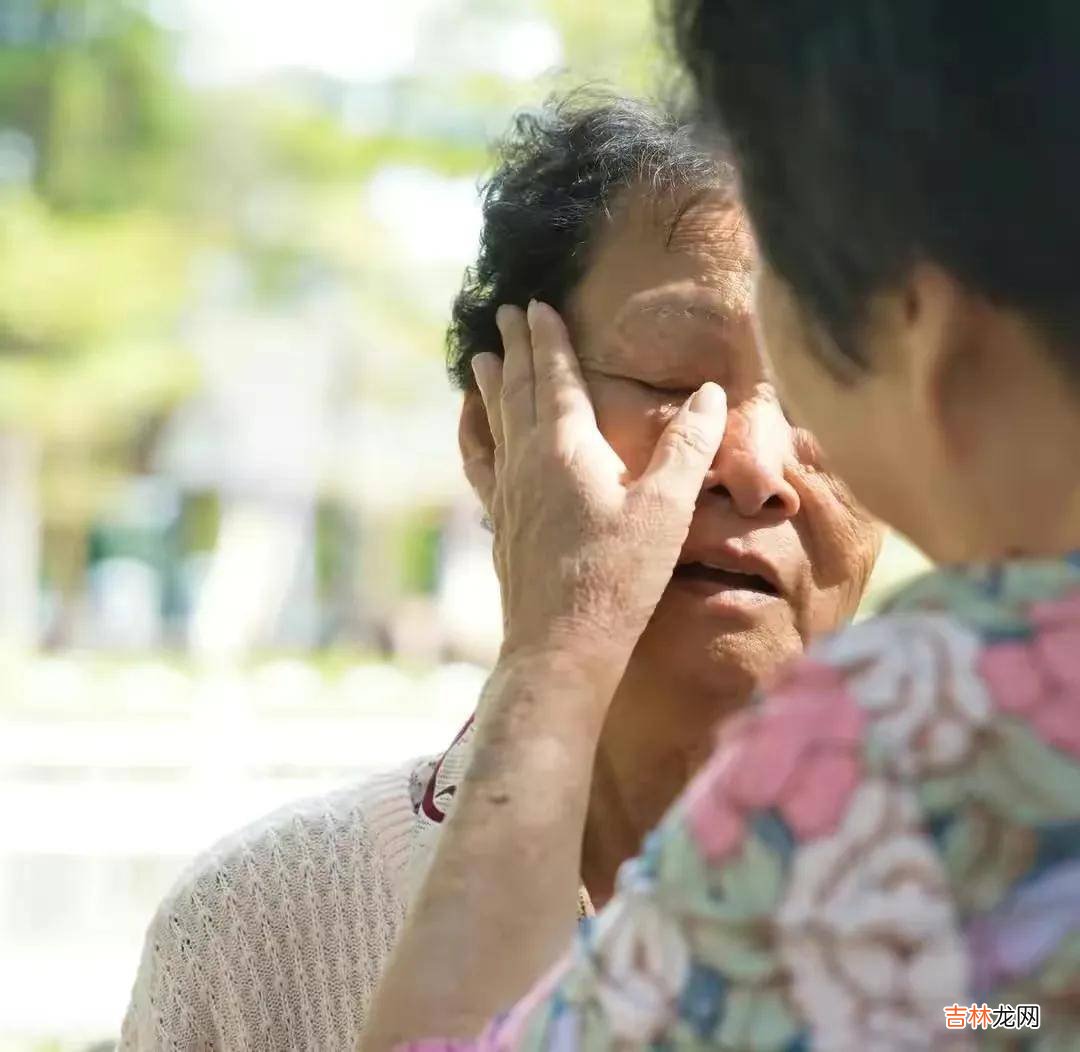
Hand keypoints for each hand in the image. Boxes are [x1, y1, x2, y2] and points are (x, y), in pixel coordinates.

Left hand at [472, 300, 726, 686]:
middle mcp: (527, 462)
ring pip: (494, 423)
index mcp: (566, 448)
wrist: (562, 646)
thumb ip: (688, 446)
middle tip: (504, 313)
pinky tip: (470, 432)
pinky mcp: (500, 523)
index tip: (535, 305)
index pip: (555, 376)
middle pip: (517, 390)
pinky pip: (479, 464)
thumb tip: (712, 393)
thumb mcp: (666, 509)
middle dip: (514, 348)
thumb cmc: (618, 579)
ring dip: (488, 386)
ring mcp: (507, 494)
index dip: (548, 338)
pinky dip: (473, 437)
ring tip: (476, 359)